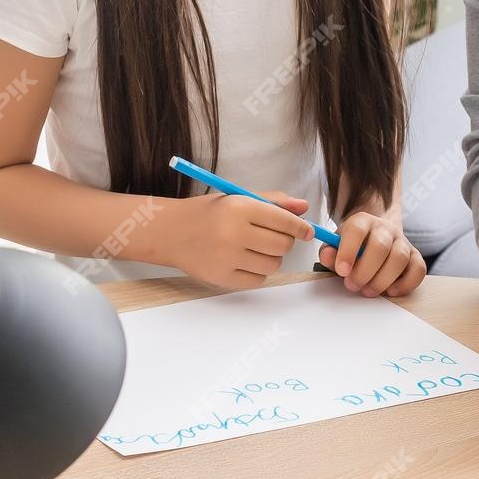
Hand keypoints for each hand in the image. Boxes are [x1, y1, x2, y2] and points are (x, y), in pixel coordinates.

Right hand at [159, 191, 315, 289]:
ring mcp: (227, 258)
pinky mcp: (222, 278)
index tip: (307, 231)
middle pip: (282, 245)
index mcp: (239, 207)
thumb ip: (272, 202)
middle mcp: (233, 232)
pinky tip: (245, 261)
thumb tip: (303, 208)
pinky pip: (258, 280)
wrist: (171, 232)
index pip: (283, 221)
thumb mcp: (237, 198)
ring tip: (255, 249)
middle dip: (284, 241)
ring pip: (273, 264)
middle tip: (272, 236)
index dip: (300, 227)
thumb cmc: (208, 213)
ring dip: (271, 258)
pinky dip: (258, 273)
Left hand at [319, 211, 425, 296]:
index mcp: (363, 221)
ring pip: (399, 258)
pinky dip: (405, 284)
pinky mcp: (415, 256)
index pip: (357, 230)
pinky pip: (418, 269)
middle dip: (365, 271)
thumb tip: (327, 256)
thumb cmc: (353, 247)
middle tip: (352, 285)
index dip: (348, 251)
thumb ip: (330, 252)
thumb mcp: (336, 246)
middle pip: (380, 245)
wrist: (374, 240)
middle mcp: (385, 228)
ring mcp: (403, 241)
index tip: (342, 271)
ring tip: (368, 290)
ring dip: (382, 280)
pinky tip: (390, 291)